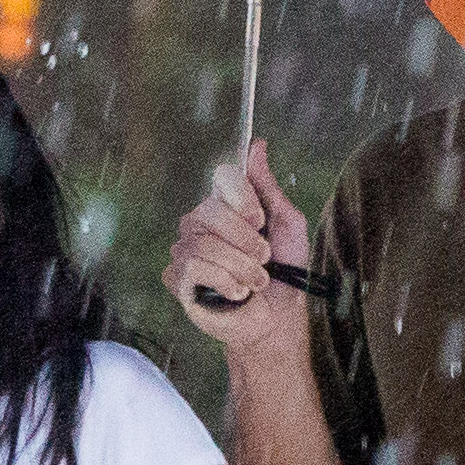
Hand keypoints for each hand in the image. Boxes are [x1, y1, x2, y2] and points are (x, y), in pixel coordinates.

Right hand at [171, 142, 315, 348]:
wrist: (275, 318)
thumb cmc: (284, 271)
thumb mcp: (287, 224)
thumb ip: (269, 187)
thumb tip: (258, 145)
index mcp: (226, 204)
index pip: (223, 177)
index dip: (243, 198)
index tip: (261, 221)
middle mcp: (200, 221)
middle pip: (211, 210)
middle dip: (247, 241)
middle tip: (264, 259)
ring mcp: (185, 248)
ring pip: (205, 244)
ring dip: (241, 267)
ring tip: (255, 282)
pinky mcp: (177, 278)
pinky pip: (193, 268)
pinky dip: (225, 283)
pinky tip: (235, 294)